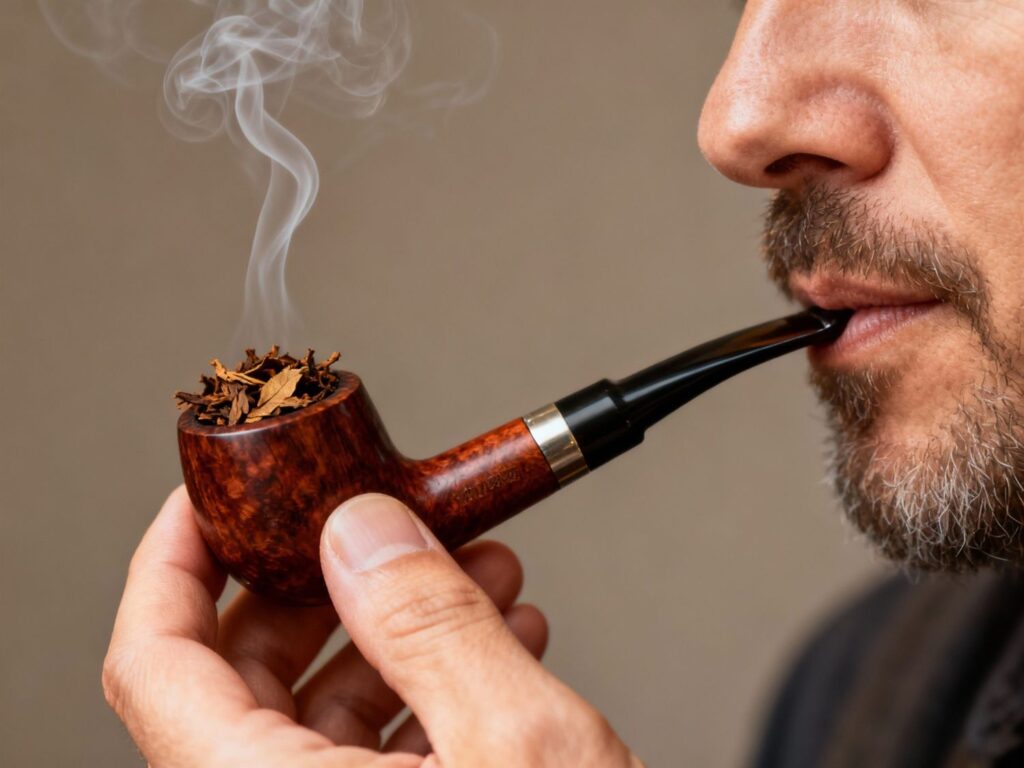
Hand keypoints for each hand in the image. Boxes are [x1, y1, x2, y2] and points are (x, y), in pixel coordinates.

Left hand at [103, 487, 640, 766]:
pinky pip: (378, 753)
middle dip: (325, 581)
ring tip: (475, 570)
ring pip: (323, 711)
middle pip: (245, 678)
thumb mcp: (519, 751)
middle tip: (377, 525)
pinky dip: (433, 682)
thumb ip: (429, 627)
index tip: (212, 503)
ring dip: (398, 625)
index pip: (156, 665)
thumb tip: (362, 533)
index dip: (172, 563)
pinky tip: (500, 637)